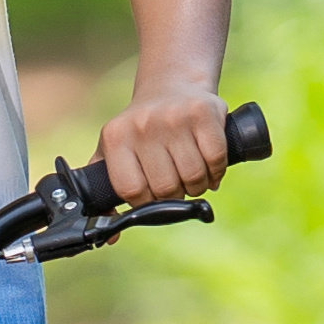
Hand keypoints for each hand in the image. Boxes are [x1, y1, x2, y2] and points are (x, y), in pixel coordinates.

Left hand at [95, 87, 234, 208]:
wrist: (172, 85)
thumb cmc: (142, 130)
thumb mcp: (115, 152)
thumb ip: (107, 193)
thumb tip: (110, 237)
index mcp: (116, 138)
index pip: (132, 191)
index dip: (146, 202)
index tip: (153, 197)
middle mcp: (142, 126)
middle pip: (165, 188)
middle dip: (175, 196)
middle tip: (177, 185)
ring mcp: (173, 118)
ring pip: (193, 178)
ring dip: (198, 186)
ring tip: (193, 175)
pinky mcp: (203, 113)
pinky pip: (215, 160)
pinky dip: (216, 172)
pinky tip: (210, 166)